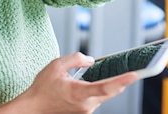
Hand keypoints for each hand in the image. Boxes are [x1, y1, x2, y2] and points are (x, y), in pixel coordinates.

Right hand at [19, 52, 138, 113]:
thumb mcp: (56, 66)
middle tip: (134, 72)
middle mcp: (85, 105)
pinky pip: (97, 99)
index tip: (135, 74)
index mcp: (79, 93)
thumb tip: (91, 60)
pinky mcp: (83, 112)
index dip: (122, 81)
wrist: (33, 109)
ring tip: (112, 75)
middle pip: (110, 92)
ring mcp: (85, 110)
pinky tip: (97, 83)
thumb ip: (76, 59)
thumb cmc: (42, 88)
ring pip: (104, 96)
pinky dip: (99, 90)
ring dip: (108, 85)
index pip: (106, 87)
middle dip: (121, 81)